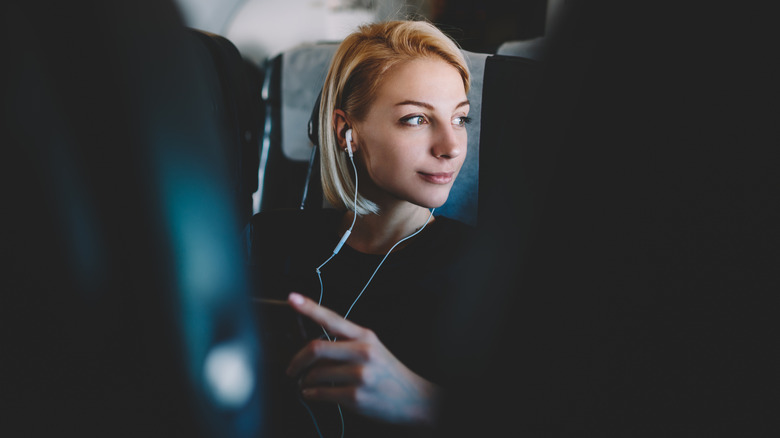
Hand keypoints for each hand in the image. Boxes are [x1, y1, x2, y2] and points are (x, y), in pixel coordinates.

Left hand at [285, 292, 439, 425]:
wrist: (415, 399)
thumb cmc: (388, 373)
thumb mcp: (373, 348)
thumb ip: (347, 343)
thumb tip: (314, 346)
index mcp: (365, 336)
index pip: (332, 318)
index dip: (309, 308)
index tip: (292, 298)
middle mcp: (363, 352)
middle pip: (316, 348)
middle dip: (297, 360)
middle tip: (291, 368)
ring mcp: (360, 375)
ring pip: (316, 374)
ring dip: (305, 381)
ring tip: (307, 384)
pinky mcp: (356, 396)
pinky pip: (321, 393)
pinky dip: (311, 394)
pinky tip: (313, 394)